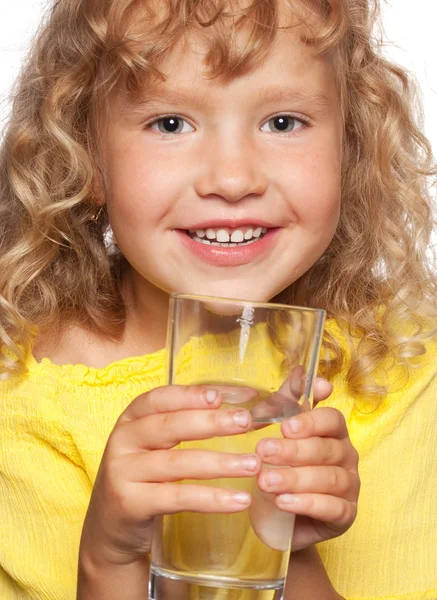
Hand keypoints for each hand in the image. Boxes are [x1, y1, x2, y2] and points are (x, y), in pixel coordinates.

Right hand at [79, 385, 259, 566]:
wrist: (111, 527)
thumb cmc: (144, 477)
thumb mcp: (156, 446)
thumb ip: (188, 425)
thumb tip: (241, 410)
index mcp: (131, 419)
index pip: (159, 399)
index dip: (190, 395)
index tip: (220, 396)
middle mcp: (123, 441)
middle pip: (169, 426)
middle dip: (211, 422)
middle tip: (245, 422)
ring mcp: (123, 473)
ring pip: (177, 463)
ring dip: (220, 463)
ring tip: (252, 465)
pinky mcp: (130, 504)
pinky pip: (177, 498)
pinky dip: (212, 498)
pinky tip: (239, 500)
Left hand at [255, 378, 359, 550]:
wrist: (281, 519)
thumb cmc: (282, 469)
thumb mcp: (277, 432)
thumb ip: (286, 401)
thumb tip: (299, 369)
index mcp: (332, 432)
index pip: (331, 419)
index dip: (311, 420)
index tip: (287, 425)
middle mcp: (346, 456)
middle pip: (325, 448)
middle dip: (292, 450)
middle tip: (262, 452)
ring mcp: (349, 486)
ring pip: (328, 477)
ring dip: (295, 478)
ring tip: (264, 481)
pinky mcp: (345, 516)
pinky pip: (332, 507)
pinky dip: (306, 503)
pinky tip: (283, 502)